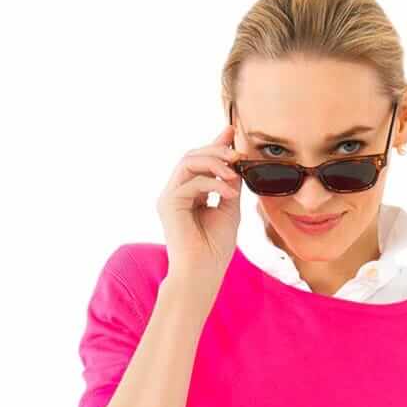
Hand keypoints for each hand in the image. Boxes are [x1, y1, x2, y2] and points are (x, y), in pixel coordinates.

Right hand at [155, 121, 242, 293]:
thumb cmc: (215, 249)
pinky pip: (191, 181)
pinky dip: (212, 183)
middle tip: (238, 153)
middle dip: (217, 150)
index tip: (232, 131)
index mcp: (189, 194)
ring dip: (214, 161)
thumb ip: (229, 185)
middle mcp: (176, 192)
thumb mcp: (229, 209)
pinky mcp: (168, 203)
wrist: (202, 274)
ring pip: (188, 161)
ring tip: (234, 170)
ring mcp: (169, 197)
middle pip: (193, 156)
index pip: (200, 162)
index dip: (216, 144)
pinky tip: (228, 193)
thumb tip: (236, 161)